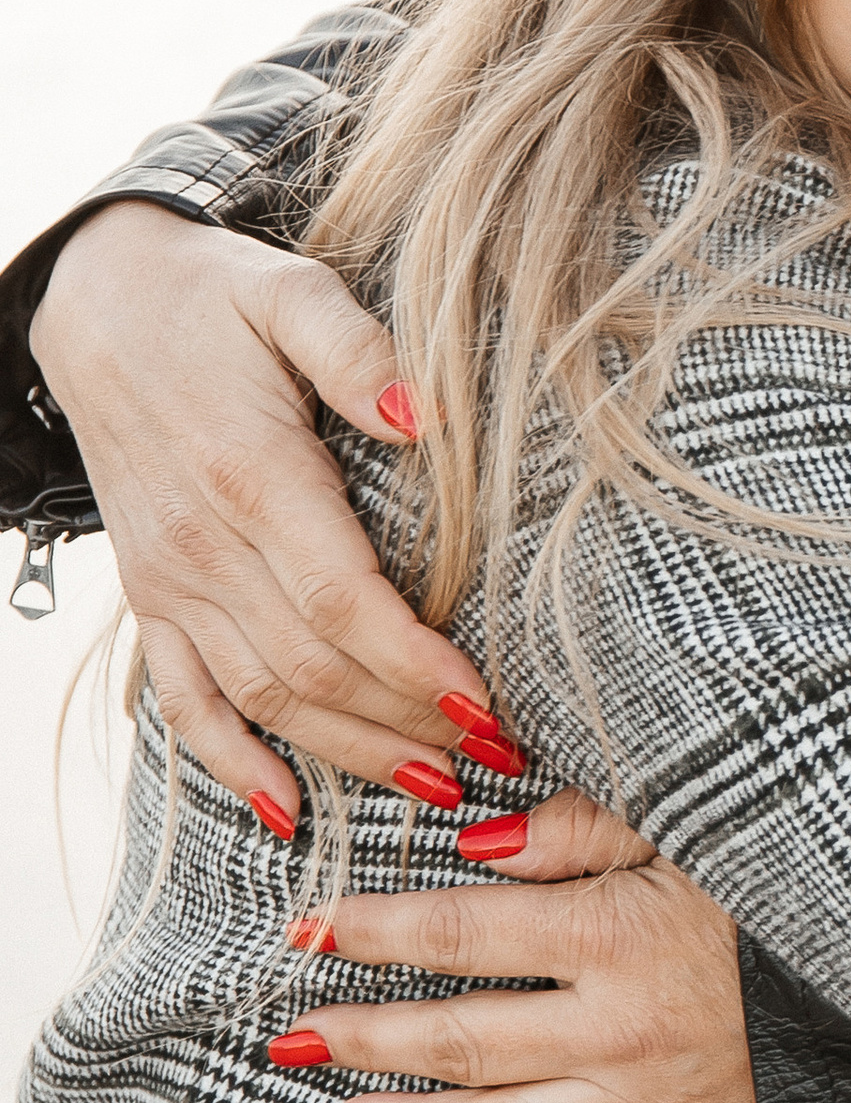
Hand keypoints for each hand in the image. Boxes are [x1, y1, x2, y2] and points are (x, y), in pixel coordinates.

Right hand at [29, 201, 479, 820]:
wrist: (96, 304)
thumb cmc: (215, 296)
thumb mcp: (290, 291)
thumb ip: (356, 347)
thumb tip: (423, 412)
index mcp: (251, 475)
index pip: (341, 600)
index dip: (415, 664)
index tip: (490, 703)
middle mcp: (203, 546)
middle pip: (314, 667)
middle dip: (410, 724)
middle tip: (501, 758)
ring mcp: (170, 581)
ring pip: (263, 698)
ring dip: (351, 754)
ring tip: (441, 788)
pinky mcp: (150, 597)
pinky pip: (183, 702)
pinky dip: (232, 764)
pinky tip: (289, 812)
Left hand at [271, 793, 761, 1102]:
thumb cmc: (792, 875)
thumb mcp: (689, 822)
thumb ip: (580, 828)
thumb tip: (479, 838)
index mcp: (614, 934)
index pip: (460, 934)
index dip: (374, 931)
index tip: (310, 928)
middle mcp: (621, 1027)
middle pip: (461, 1040)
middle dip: (363, 1040)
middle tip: (290, 1041)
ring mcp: (657, 1098)